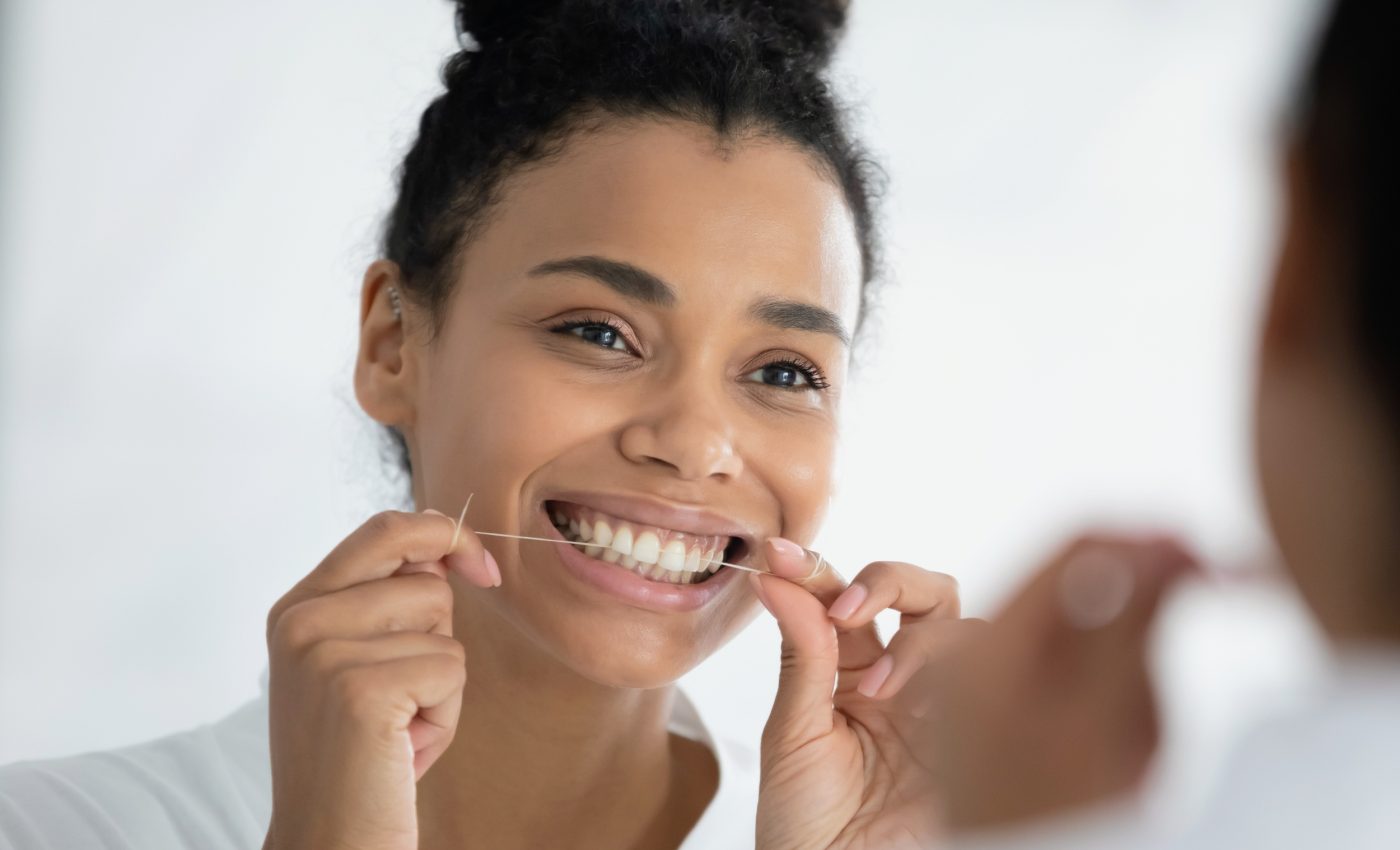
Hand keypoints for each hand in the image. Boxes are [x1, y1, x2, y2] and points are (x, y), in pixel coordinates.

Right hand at [262, 509, 499, 849]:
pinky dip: (444, 715)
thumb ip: (390, 603)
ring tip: (397, 729)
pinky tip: (403, 749)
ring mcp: (323, 651)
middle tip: (402, 699)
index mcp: (297, 607)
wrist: (329, 843)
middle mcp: (300, 620)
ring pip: (445, 629)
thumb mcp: (363, 664)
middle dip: (440, 638)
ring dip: (442, 685)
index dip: (447, 534)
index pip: (386, 527)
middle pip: (427, 579)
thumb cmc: (361, 758)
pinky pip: (451, 669)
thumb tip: (451, 549)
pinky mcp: (359, 688)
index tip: (483, 567)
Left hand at [750, 533, 1196, 848]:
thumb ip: (799, 655)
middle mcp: (899, 677)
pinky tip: (922, 709)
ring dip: (921, 639)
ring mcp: (943, 702)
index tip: (781, 556)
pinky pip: (995, 677)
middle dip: (888, 577)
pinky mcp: (980, 731)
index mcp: (844, 671)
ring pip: (962, 625)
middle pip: (919, 590)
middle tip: (848, 608)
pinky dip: (963, 672)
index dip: (816, 568)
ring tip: (881, 692)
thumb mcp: (791, 735)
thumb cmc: (805, 825)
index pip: (841, 596)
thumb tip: (777, 578)